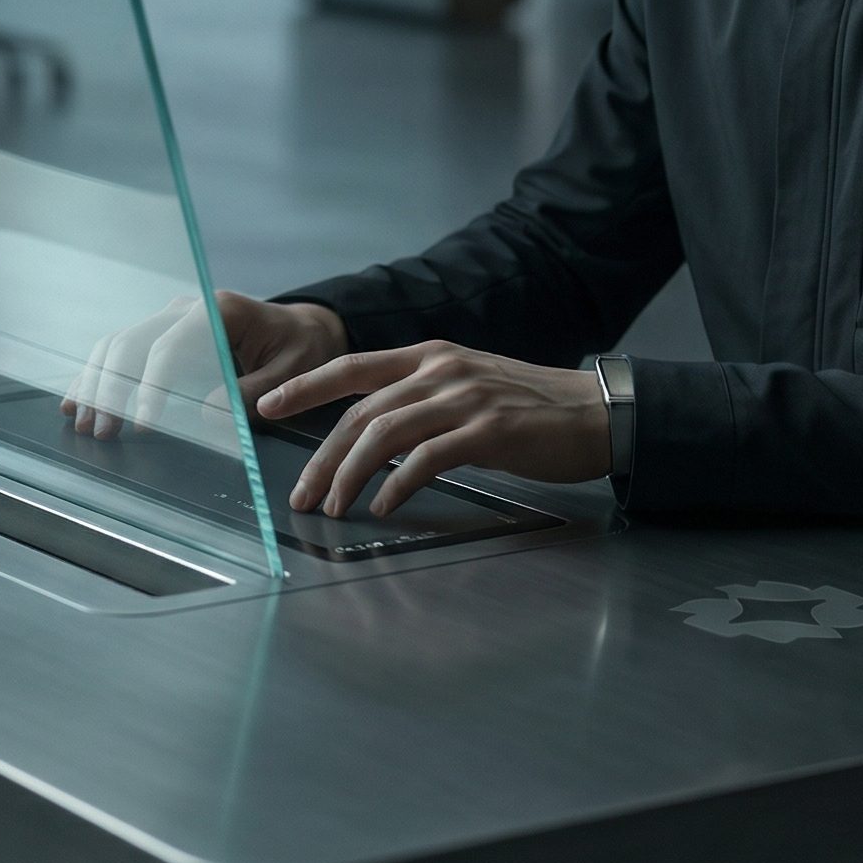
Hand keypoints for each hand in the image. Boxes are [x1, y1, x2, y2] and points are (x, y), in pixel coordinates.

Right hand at [62, 291, 347, 436]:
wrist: (305, 330)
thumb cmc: (303, 350)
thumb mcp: (292, 372)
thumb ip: (254, 392)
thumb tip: (208, 414)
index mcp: (219, 311)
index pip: (170, 345)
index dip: (150, 385)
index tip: (142, 423)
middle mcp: (188, 307)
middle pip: (132, 341)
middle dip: (112, 387)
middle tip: (103, 431)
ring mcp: (172, 318)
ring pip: (118, 344)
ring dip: (97, 383)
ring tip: (86, 424)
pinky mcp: (165, 334)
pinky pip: (123, 350)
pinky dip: (99, 376)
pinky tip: (79, 402)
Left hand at [256, 340, 611, 519]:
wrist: (595, 412)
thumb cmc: (530, 406)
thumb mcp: (469, 383)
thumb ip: (424, 397)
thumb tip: (373, 432)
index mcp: (432, 355)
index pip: (353, 367)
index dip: (306, 387)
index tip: (267, 406)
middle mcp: (441, 369)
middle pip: (361, 411)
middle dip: (322, 456)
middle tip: (301, 493)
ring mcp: (464, 398)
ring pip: (384, 434)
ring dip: (350, 475)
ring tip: (333, 507)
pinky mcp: (487, 430)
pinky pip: (426, 459)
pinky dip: (398, 485)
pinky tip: (384, 506)